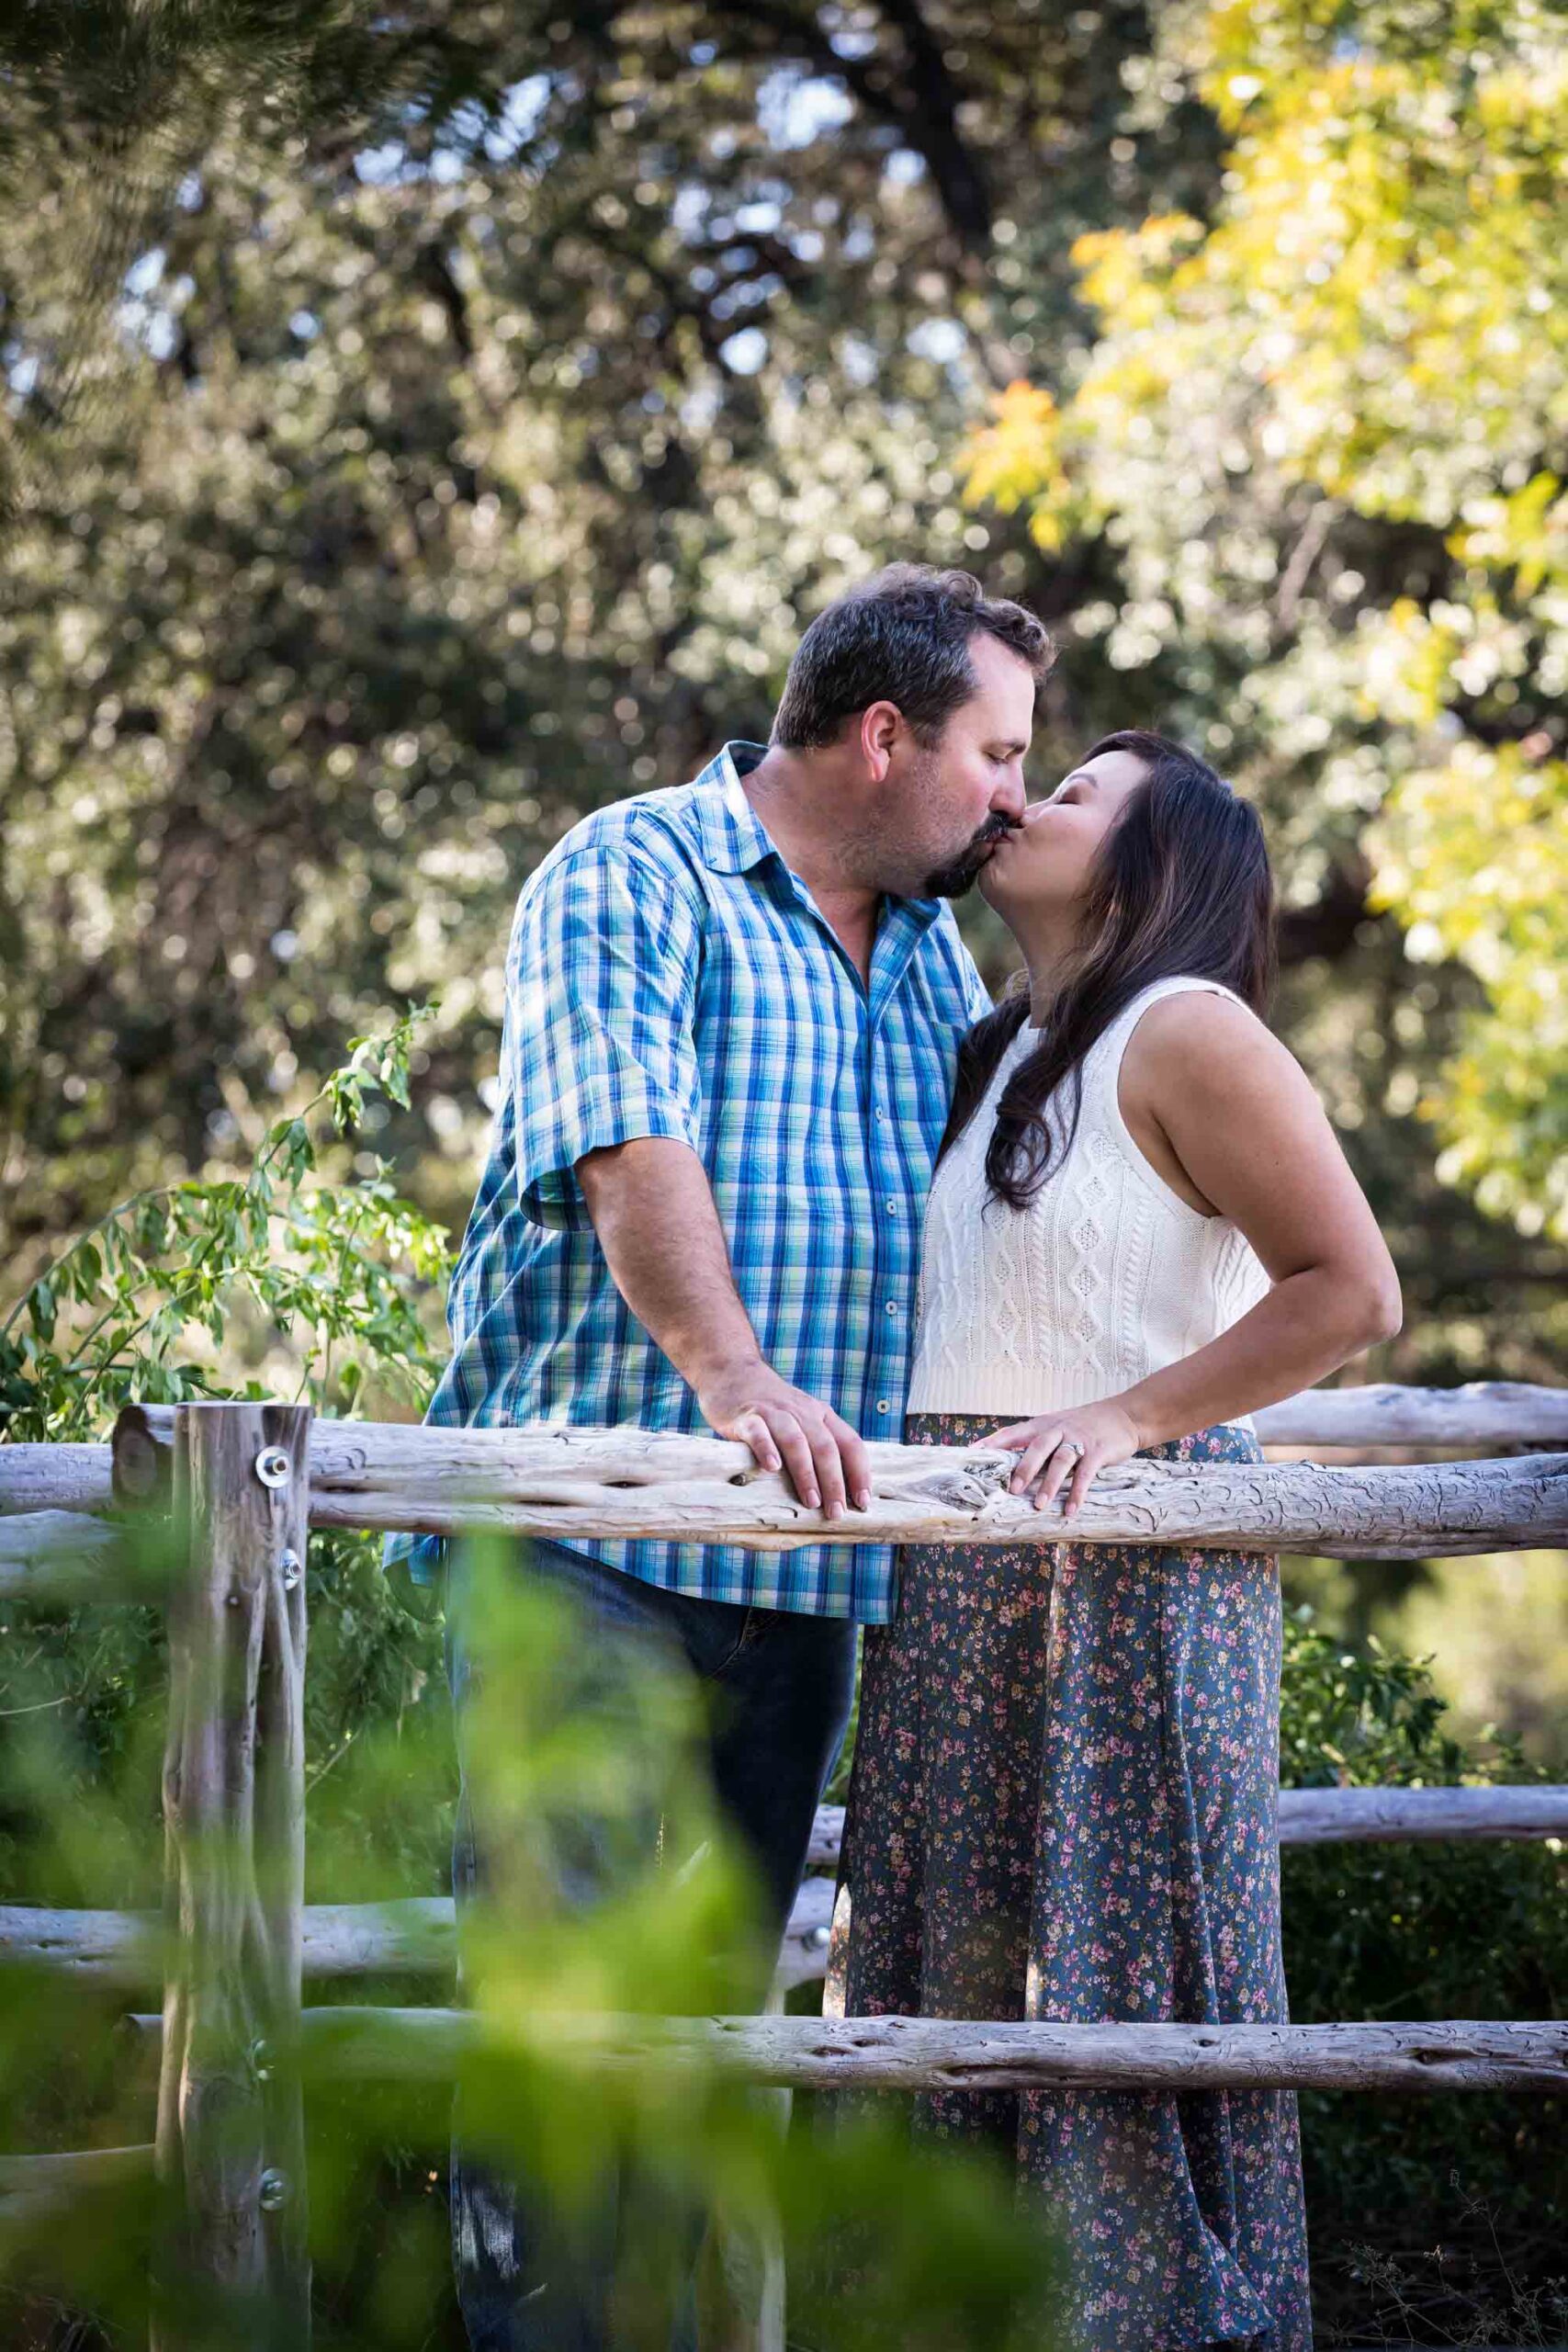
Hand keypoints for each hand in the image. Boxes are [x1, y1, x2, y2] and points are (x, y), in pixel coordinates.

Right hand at [697, 1357, 870, 1520]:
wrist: (733, 1372)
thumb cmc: (772, 1408)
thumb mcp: (802, 1419)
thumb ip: (817, 1445)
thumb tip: (837, 1492)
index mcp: (821, 1415)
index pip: (850, 1443)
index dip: (860, 1473)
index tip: (863, 1502)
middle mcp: (802, 1412)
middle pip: (825, 1447)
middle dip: (834, 1482)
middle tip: (835, 1512)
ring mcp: (774, 1413)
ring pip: (796, 1442)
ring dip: (806, 1473)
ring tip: (811, 1501)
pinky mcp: (746, 1416)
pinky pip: (759, 1433)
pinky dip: (767, 1449)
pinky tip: (772, 1468)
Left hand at [984, 1398, 1142, 1518]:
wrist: (1125, 1415)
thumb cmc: (1086, 1425)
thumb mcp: (1059, 1425)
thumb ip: (1038, 1442)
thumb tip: (1012, 1463)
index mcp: (1044, 1424)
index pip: (1014, 1432)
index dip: (994, 1442)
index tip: (973, 1453)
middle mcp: (1059, 1430)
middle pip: (1037, 1447)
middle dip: (1024, 1469)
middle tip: (1012, 1489)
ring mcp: (1079, 1440)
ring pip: (1061, 1461)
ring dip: (1049, 1484)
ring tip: (1039, 1505)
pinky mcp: (1099, 1451)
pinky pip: (1086, 1474)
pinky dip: (1077, 1493)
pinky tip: (1070, 1510)